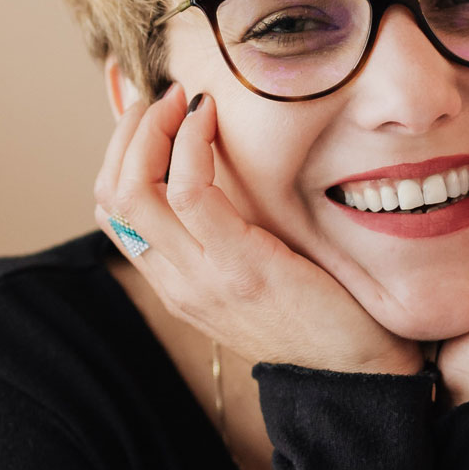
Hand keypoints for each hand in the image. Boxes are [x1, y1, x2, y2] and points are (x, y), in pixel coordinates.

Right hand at [94, 83, 420, 377]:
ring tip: (182, 99)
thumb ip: (228, 234)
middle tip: (163, 96)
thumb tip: (223, 170)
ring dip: (152, 127)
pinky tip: (211, 116)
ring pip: (134, 189)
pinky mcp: (240, 266)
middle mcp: (176, 283)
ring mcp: (202, 278)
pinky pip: (189, 191)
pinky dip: (192, 141)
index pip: (112, 212)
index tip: (152, 114)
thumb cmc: (320, 315)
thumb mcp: (256, 272)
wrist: (358, 373)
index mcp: (175, 284)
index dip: (118, 152)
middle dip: (127, 132)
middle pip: (110, 195)